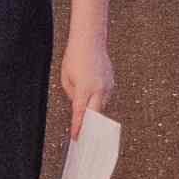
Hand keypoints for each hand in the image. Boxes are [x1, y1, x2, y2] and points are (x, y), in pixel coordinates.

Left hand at [56, 35, 114, 154]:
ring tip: (88, 125)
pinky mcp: (111, 82)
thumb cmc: (74, 57)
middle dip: (90, 126)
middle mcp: (99, 88)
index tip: (76, 137)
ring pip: (100, 106)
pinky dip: (98, 102)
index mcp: (85, 87)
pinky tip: (94, 107)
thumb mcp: (66, 78)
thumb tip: (79, 107)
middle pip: (95, 114)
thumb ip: (73, 95)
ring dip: (94, 113)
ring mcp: (108, 85)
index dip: (78, 127)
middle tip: (85, 138)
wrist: (90, 40)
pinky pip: (104, 97)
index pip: (80, 112)